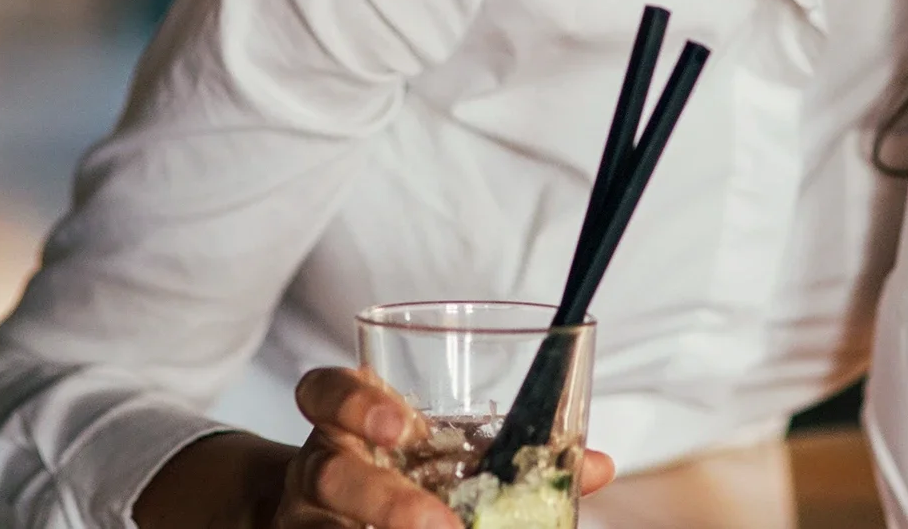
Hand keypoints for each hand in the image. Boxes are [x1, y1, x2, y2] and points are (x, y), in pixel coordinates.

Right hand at [266, 368, 616, 528]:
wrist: (317, 512)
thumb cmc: (399, 468)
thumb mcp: (440, 447)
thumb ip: (506, 449)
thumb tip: (598, 465)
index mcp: (345, 421)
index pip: (324, 392)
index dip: (354, 403)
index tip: (403, 426)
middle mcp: (319, 467)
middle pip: (329, 475)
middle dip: (384, 501)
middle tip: (439, 525)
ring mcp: (309, 518)